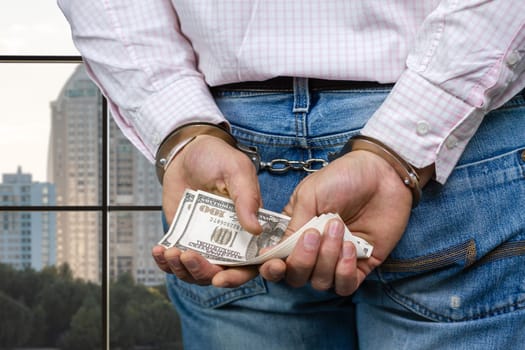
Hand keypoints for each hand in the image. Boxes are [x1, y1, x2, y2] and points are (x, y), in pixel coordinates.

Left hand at [152, 135, 262, 285]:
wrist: (187, 152)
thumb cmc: (217, 158)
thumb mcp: (236, 171)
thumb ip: (246, 198)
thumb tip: (256, 229)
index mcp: (249, 229)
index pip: (251, 263)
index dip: (239, 276)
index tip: (221, 277)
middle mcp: (229, 240)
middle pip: (221, 273)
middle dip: (203, 272)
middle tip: (189, 256)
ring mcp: (205, 241)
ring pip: (197, 272)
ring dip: (182, 269)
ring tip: (171, 251)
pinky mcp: (183, 237)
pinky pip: (176, 261)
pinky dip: (166, 263)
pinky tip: (160, 250)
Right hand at [259, 150, 417, 295]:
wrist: (381, 174)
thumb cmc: (342, 178)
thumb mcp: (309, 195)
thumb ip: (292, 226)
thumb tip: (272, 252)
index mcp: (294, 232)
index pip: (276, 261)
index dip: (271, 269)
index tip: (276, 264)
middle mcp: (312, 251)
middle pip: (296, 277)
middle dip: (302, 260)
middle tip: (314, 234)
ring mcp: (335, 259)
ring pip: (320, 282)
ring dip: (327, 258)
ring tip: (339, 229)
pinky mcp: (360, 266)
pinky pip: (345, 286)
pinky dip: (344, 272)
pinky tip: (351, 248)